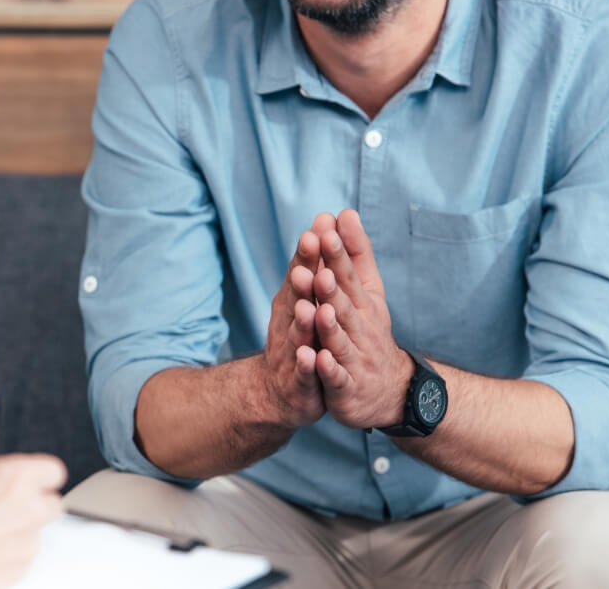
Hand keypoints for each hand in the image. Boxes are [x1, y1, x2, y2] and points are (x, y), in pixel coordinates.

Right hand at [0, 454, 66, 588]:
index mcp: (11, 477)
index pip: (53, 470)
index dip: (38, 474)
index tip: (27, 478)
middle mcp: (27, 508)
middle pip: (51, 502)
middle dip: (32, 502)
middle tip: (4, 504)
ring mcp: (26, 542)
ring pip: (37, 530)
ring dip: (19, 528)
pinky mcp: (21, 568)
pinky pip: (24, 555)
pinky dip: (10, 551)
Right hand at [258, 212, 335, 428]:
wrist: (282, 391)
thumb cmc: (301, 337)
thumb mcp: (307, 297)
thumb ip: (316, 262)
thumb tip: (327, 218)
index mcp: (296, 300)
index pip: (303, 271)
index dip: (310, 251)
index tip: (319, 225)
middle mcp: (290, 321)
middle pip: (297, 296)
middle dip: (305, 273)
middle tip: (311, 248)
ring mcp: (292, 351)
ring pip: (299, 334)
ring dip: (304, 319)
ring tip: (310, 305)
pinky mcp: (300, 382)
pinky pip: (304, 373)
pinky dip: (306, 365)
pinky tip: (310, 357)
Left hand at [311, 210, 413, 428]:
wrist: (388, 389)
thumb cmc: (369, 331)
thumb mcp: (366, 291)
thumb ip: (354, 254)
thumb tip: (345, 212)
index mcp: (361, 303)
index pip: (347, 274)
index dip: (337, 254)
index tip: (326, 230)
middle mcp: (361, 327)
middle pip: (343, 305)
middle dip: (330, 287)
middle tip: (317, 267)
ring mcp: (354, 357)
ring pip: (339, 340)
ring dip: (328, 325)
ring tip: (318, 309)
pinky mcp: (346, 385)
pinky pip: (336, 377)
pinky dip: (327, 369)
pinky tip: (317, 360)